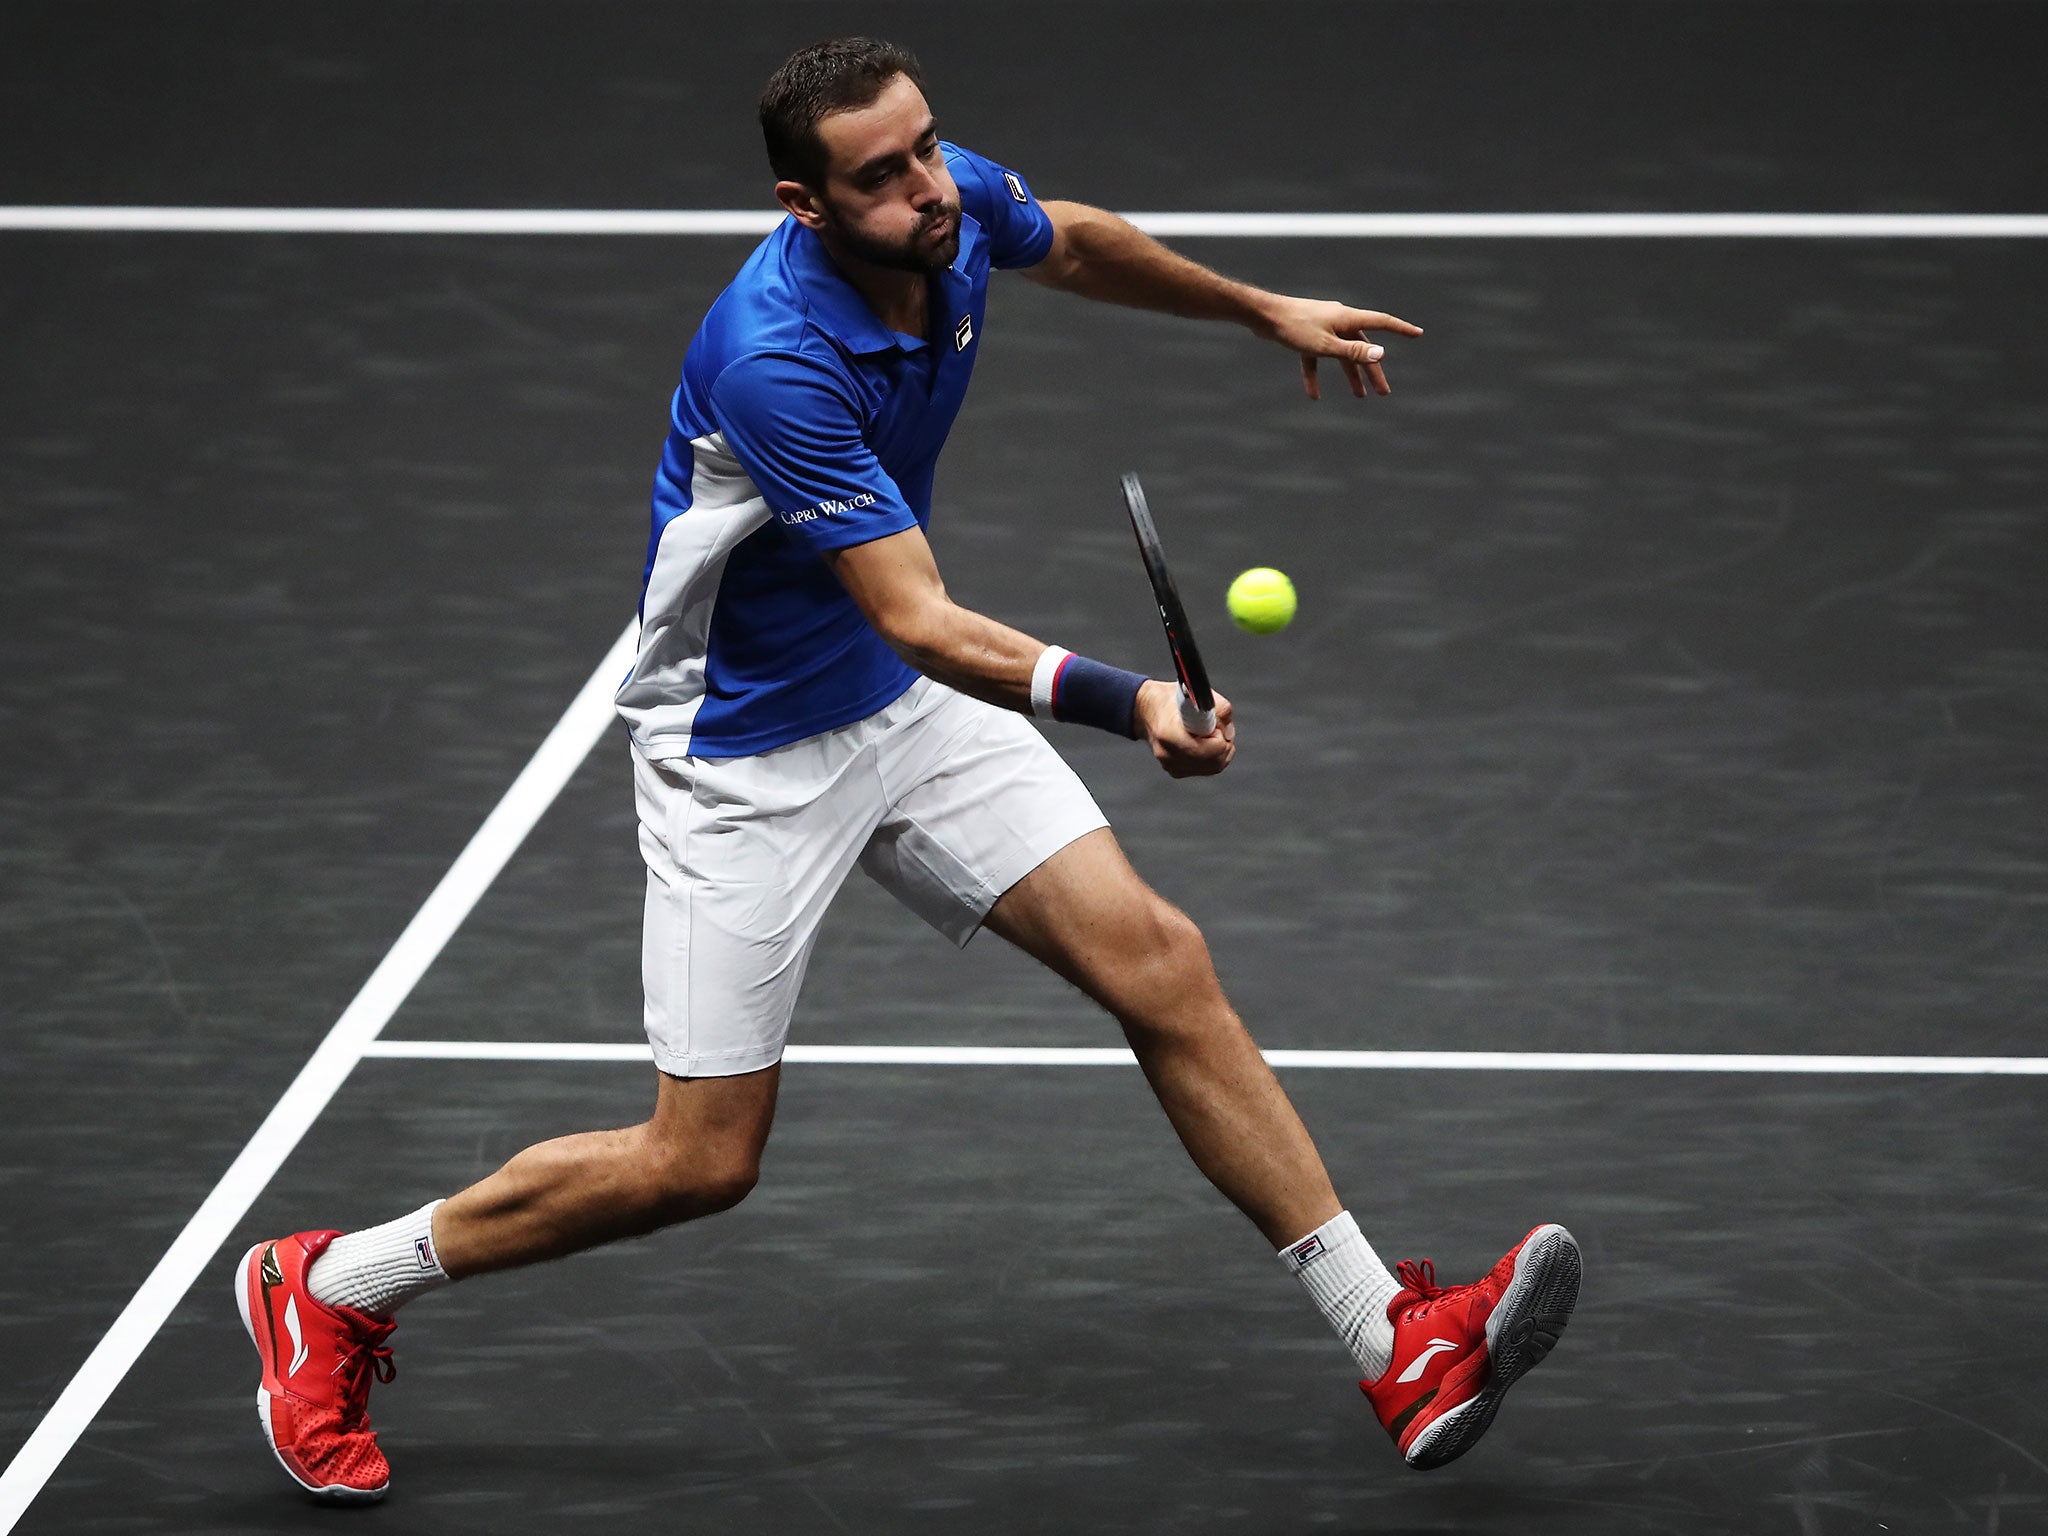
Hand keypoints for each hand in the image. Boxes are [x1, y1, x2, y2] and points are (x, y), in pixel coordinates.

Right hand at [1138, 680, 1235, 777]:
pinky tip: (1204, 743)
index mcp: (1170, 733)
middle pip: (1214, 761)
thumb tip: (1228, 734)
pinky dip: (1212, 757)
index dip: (1219, 735)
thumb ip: (1220, 710)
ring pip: (1214, 767)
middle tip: (1216, 728)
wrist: (1147, 711)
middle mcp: (1168, 754)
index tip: (1214, 724)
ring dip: (1220, 751)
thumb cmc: (1170, 700)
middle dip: (1223, 744)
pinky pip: (1206, 769)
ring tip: (1210, 733)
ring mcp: (1170, 765)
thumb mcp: (1198, 693)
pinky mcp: (1175, 771)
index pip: (1210, 748)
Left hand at [1258, 297, 1423, 399]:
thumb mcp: (1327, 346)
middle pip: (1362, 347)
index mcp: (1348, 318)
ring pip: (1342, 354)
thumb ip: (1353, 352)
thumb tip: (1381, 355)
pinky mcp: (1307, 335)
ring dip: (1350, 374)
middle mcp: (1339, 320)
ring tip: (1359, 396)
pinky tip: (1314, 395)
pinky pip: (1317, 358)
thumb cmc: (1295, 328)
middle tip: (1383, 392)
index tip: (1418, 334)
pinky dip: (1316, 374)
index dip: (1401, 329)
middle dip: (1373, 370)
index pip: (1382, 322)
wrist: (1264, 316)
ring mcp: (1323, 326)